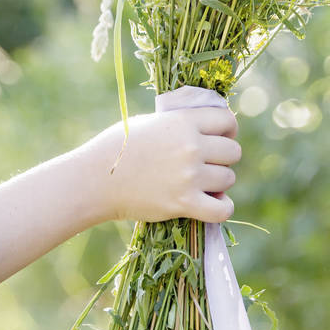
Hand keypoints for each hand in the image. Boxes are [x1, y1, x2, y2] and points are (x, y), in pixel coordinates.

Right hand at [97, 102, 240, 223]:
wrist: (96, 179)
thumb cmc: (119, 146)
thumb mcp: (152, 122)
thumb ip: (181, 123)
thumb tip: (208, 126)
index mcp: (183, 121)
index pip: (227, 120)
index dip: (228, 129)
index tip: (220, 137)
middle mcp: (191, 146)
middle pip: (233, 151)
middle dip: (223, 157)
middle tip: (209, 163)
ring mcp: (189, 175)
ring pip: (228, 178)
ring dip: (219, 182)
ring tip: (202, 183)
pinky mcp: (184, 203)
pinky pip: (222, 209)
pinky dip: (222, 208)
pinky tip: (212, 204)